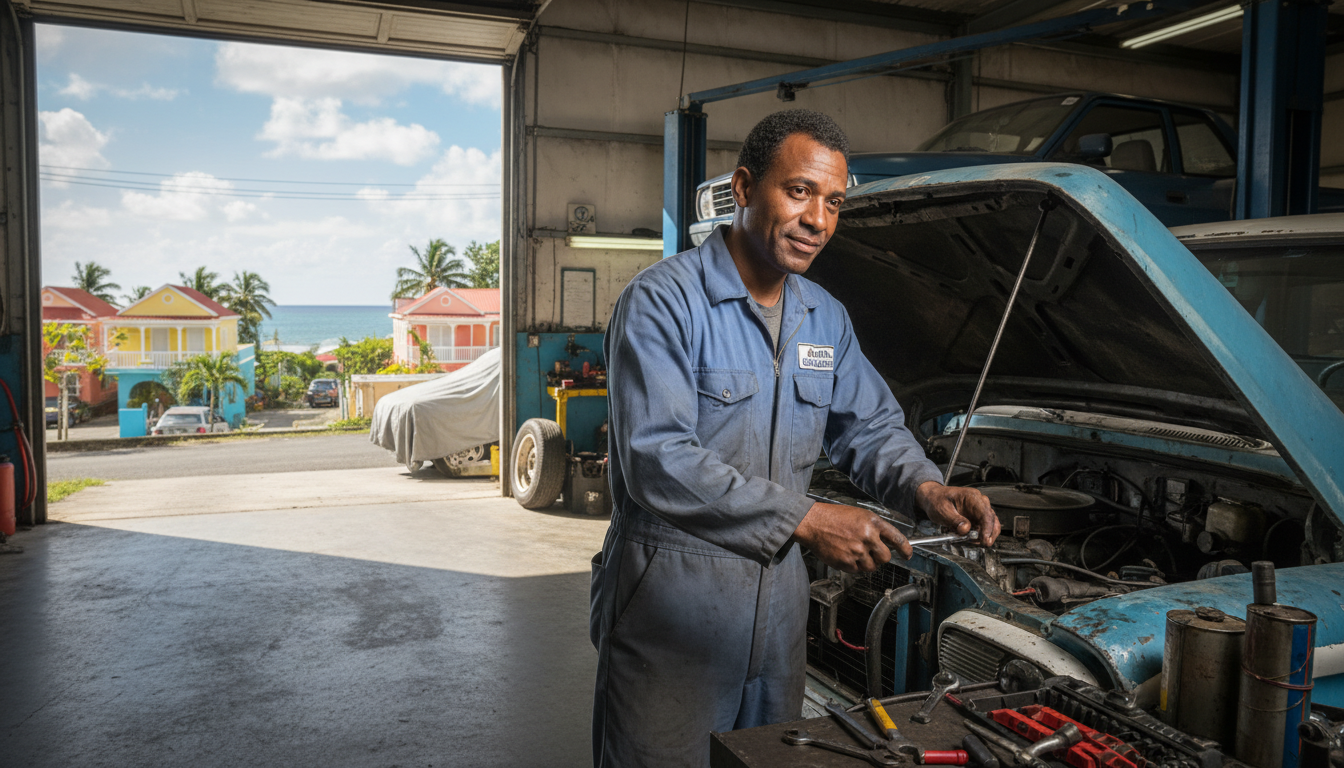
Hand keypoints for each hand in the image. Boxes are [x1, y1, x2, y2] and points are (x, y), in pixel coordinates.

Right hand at [793, 502, 911, 572]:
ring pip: (872, 567)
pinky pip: (857, 570)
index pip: (897, 538)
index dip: (905, 549)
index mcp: (872, 522)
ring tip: (855, 552)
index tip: (907, 554)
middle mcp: (867, 537)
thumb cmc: (833, 517)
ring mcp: (857, 551)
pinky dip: (854, 566)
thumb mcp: (859, 515)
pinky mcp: (847, 562)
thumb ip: (874, 528)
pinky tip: (846, 554)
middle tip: (872, 553)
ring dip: (867, 563)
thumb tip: (886, 542)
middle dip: (881, 557)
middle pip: (886, 557)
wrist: (813, 522)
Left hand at [915, 482, 999, 545]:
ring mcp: (980, 511)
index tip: (984, 540)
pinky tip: (968, 539)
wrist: (934, 499)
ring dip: (983, 537)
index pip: (986, 513)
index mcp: (972, 497)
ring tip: (970, 542)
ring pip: (991, 526)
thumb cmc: (937, 501)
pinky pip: (984, 529)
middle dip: (987, 535)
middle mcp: (980, 503)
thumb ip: (954, 520)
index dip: (987, 528)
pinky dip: (979, 536)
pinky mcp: (978, 519)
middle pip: (992, 521)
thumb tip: (965, 530)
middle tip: (977, 544)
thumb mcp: (942, 510)